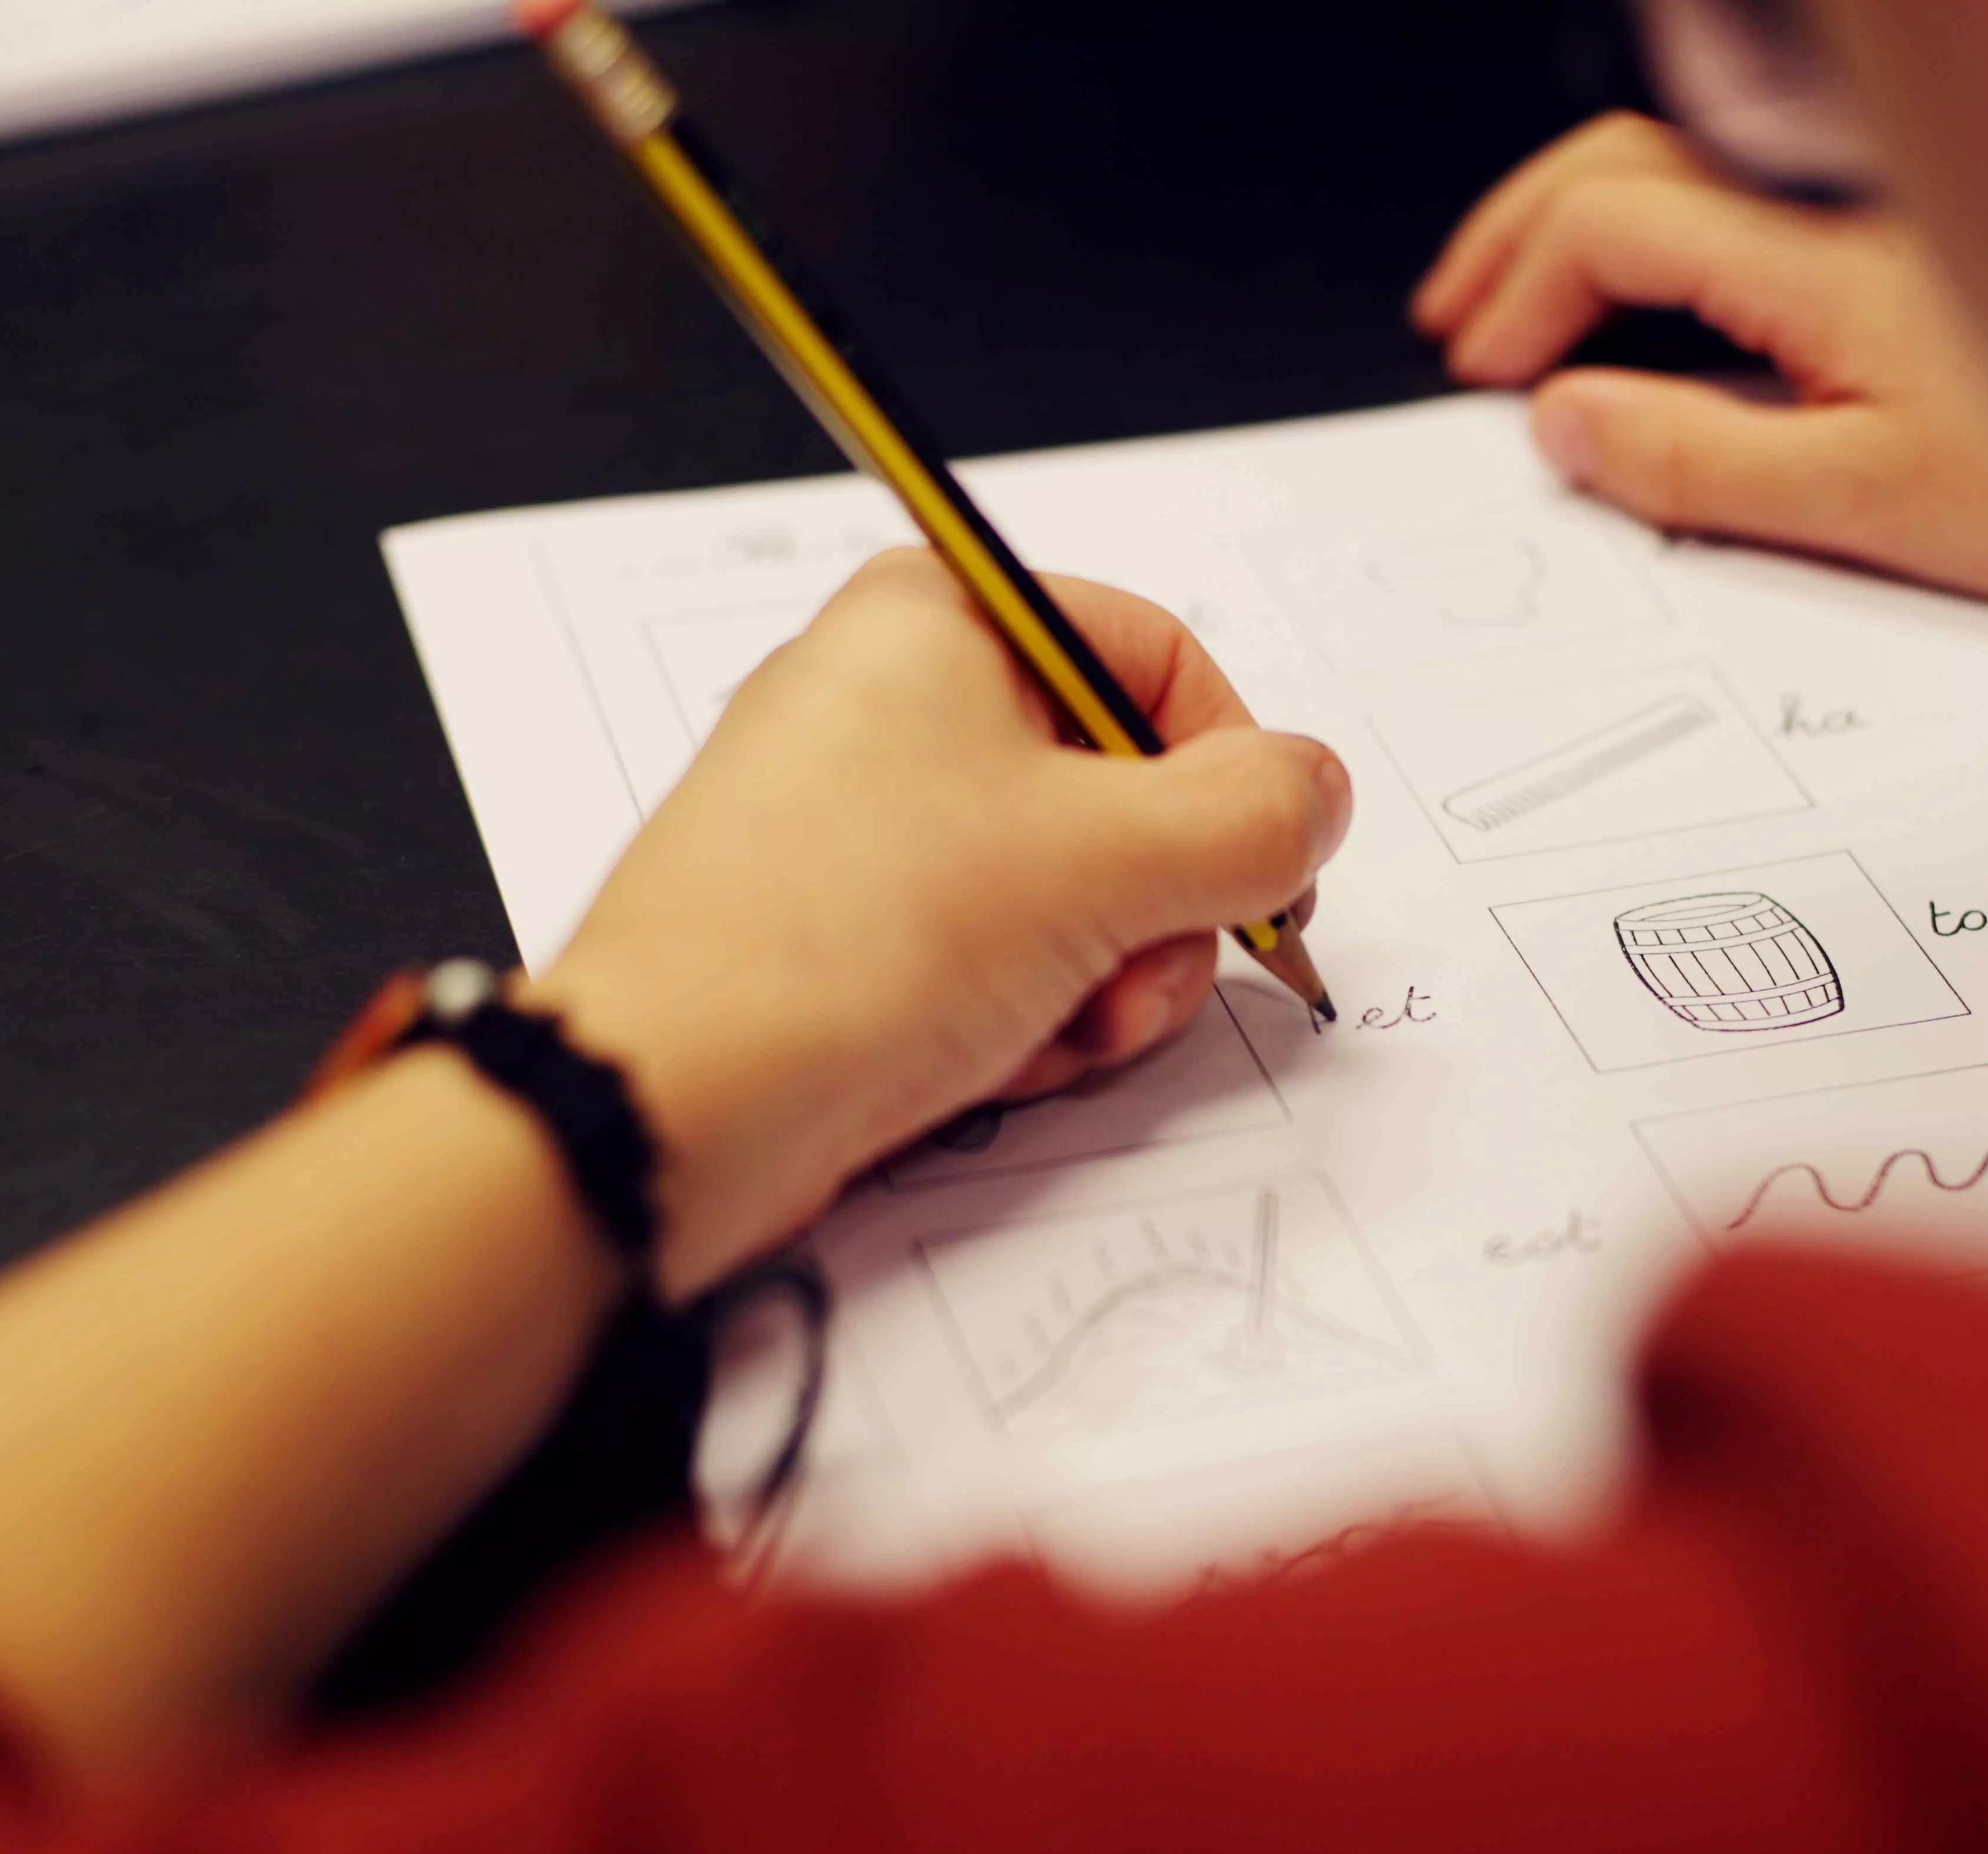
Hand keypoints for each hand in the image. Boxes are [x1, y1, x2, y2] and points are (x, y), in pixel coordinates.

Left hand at [537, 555, 1348, 1298]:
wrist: (671, 1101)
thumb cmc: (850, 941)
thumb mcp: (1102, 860)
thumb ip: (1249, 819)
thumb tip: (1315, 794)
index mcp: (939, 618)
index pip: (1157, 658)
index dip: (1232, 772)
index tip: (1261, 872)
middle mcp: (895, 700)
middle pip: (1123, 789)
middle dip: (1157, 910)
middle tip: (1136, 973)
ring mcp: (865, 823)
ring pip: (1070, 891)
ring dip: (1099, 981)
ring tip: (1052, 1032)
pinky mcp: (847, 931)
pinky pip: (994, 957)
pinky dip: (1023, 1017)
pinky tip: (989, 1062)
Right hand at [1412, 113, 1987, 615]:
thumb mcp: (1869, 509)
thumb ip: (1702, 462)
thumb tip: (1570, 425)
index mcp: (1820, 257)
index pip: (1612, 215)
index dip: (1522, 287)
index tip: (1487, 373)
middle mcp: (1844, 207)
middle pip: (1630, 159)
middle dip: (1522, 233)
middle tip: (1465, 323)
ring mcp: (1878, 215)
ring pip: (1689, 165)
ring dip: (1586, 224)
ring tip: (1529, 310)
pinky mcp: (1913, 243)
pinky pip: (1752, 205)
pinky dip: (1667, 237)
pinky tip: (1654, 304)